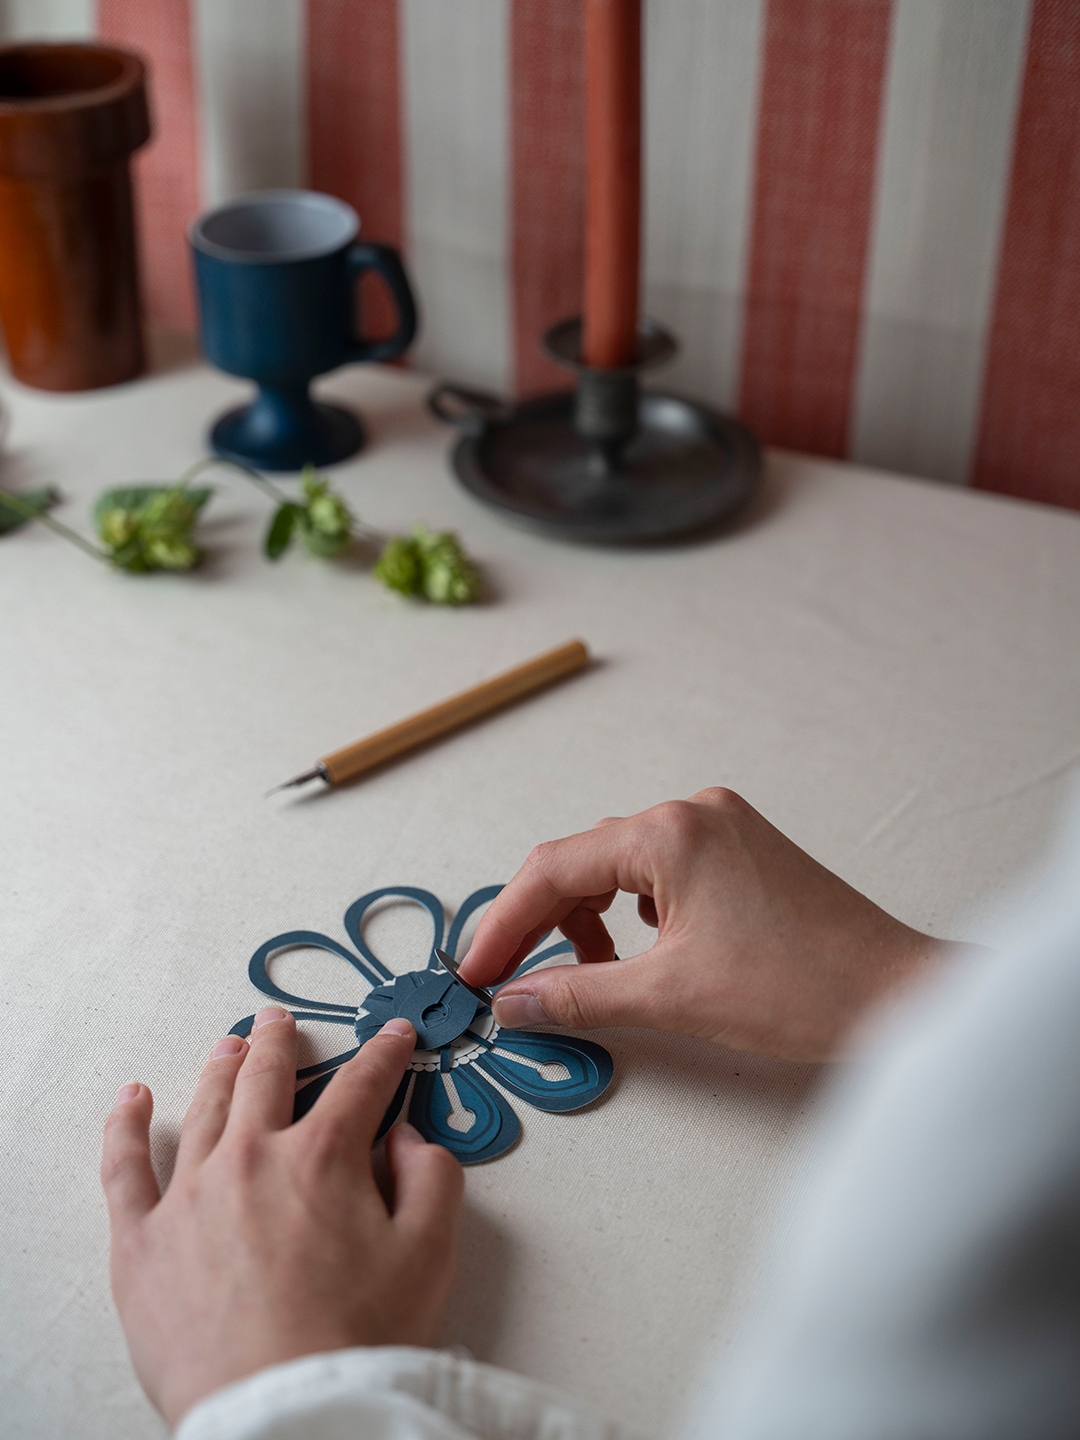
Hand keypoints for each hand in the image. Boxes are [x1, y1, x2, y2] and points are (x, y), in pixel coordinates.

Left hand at [101, 1010, 462, 1427]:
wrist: (284, 1411)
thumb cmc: (357, 1341)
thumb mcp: (431, 1253)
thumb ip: (433, 1178)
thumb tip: (408, 1141)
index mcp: (324, 1156)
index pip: (362, 1084)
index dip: (384, 1054)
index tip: (393, 1037)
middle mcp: (252, 1157)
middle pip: (267, 1078)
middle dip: (280, 1043)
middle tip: (280, 1022)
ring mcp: (190, 1194)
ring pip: (205, 1108)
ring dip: (220, 1068)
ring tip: (228, 1046)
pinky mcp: (142, 1240)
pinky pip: (125, 1167)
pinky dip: (126, 1125)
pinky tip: (133, 1099)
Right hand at [461, 788, 942, 1062]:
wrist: (897, 994)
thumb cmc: (801, 988)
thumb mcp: (669, 997)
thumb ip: (578, 994)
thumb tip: (514, 1001)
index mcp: (670, 832)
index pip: (553, 869)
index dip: (503, 925)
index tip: (476, 972)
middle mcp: (693, 812)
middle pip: (582, 860)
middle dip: (540, 920)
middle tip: (508, 978)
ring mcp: (723, 826)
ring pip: (620, 864)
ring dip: (586, 915)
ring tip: (580, 972)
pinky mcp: (743, 850)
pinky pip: (661, 869)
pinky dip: (631, 909)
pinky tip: (637, 949)